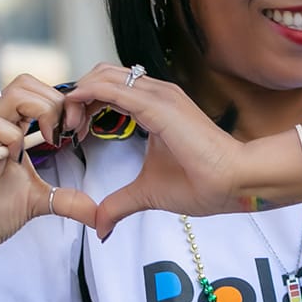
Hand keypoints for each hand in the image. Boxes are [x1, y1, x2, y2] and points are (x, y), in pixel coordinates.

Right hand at [0, 75, 97, 262]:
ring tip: (48, 139)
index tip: (78, 132)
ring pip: (15, 91)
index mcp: (11, 128)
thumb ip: (67, 200)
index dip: (65, 105)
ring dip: (41, 110)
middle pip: (28, 82)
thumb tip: (97, 213)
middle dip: (58, 103)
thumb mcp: (36, 201)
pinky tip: (16, 158)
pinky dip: (15, 136)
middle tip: (66, 134)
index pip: (39, 92)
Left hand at [66, 64, 247, 237]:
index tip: (73, 133)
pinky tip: (76, 117)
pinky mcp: (159, 105)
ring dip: (78, 96)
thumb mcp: (148, 193)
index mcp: (155, 106)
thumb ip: (121, 203)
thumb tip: (101, 226)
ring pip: (103, 76)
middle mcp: (156, 93)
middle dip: (77, 97)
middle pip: (101, 74)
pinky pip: (113, 89)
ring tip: (71, 127)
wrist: (234, 182)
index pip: (109, 87)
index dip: (84, 104)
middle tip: (67, 129)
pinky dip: (87, 96)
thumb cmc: (203, 183)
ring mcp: (159, 95)